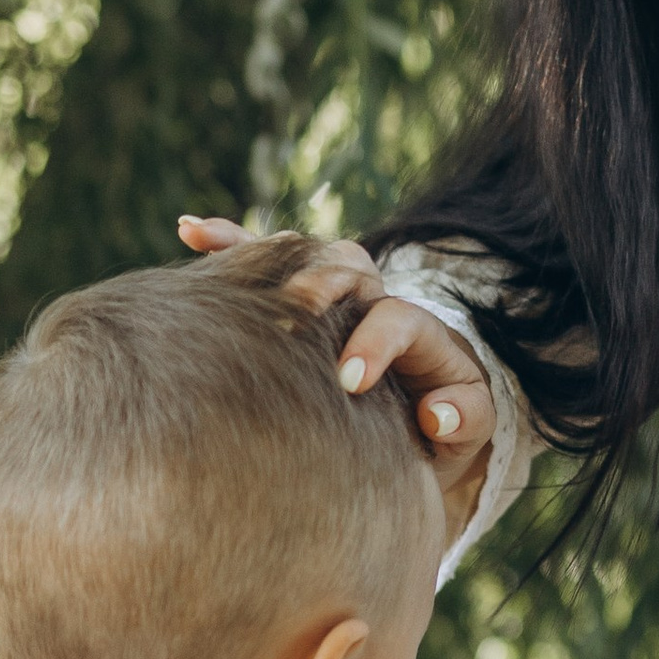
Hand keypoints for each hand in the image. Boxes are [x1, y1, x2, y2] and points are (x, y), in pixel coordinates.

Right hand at [176, 217, 493, 531]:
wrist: (426, 413)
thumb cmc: (443, 424)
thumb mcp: (468, 426)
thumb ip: (466, 417)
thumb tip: (437, 412)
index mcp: (420, 333)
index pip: (399, 319)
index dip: (376, 343)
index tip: (350, 381)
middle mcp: (377, 300)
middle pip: (351, 268)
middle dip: (320, 282)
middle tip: (296, 307)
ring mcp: (338, 295)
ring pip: (305, 256)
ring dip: (260, 249)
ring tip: (208, 242)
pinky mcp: (305, 299)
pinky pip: (267, 262)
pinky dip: (231, 245)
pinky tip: (190, 232)